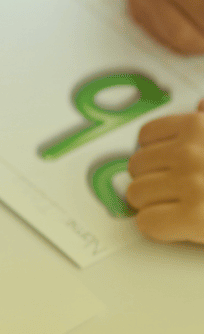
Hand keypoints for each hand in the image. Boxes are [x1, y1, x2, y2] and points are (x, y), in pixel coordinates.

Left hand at [126, 99, 203, 243]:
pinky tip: (179, 226)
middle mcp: (191, 152)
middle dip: (151, 180)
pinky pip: (148, 222)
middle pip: (136, 166)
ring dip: (153, 204)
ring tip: (177, 208)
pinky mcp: (194, 218)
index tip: (165, 165)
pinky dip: (158, 227)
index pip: (146, 136)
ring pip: (136, 194)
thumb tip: (200, 106)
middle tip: (174, 191)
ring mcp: (191, 184)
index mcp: (201, 127)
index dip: (154, 154)